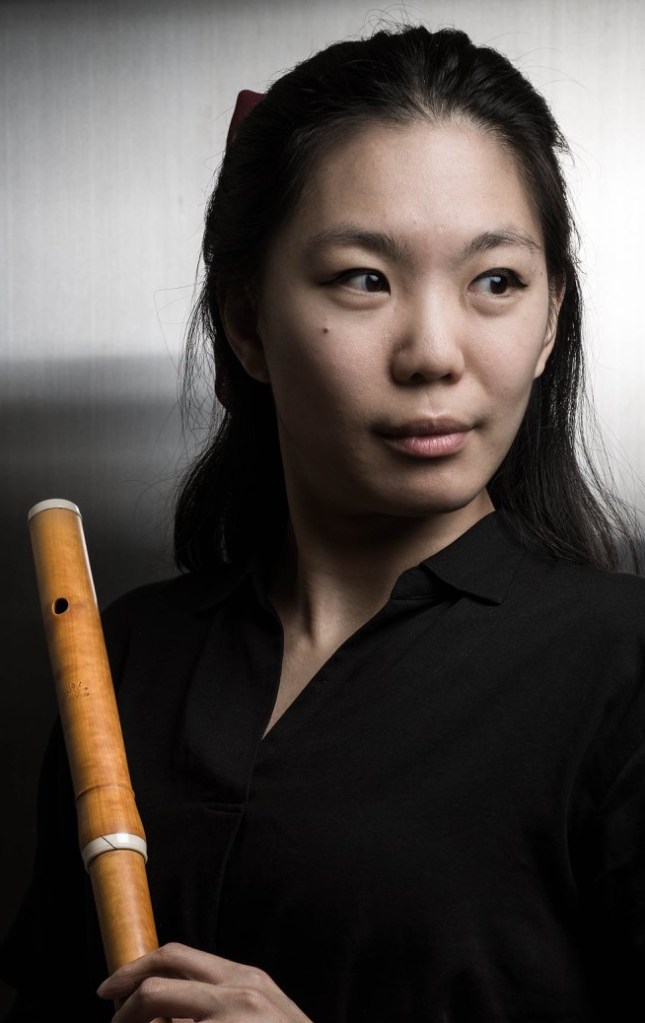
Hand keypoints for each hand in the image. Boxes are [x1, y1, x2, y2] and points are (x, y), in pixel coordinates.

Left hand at [96, 942, 313, 1021]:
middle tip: (111, 1022)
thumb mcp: (260, 1011)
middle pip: (158, 984)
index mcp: (244, 978)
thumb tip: (166, 1014)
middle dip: (123, 1007)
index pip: (176, 957)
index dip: (135, 970)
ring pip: (161, 1021)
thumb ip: (219, 1001)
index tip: (111, 990)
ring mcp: (233, 1020)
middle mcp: (239, 993)